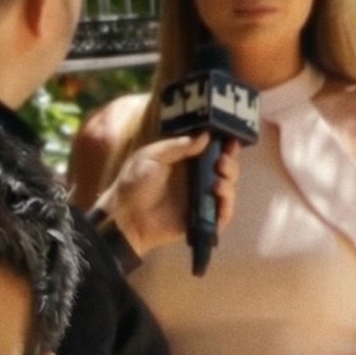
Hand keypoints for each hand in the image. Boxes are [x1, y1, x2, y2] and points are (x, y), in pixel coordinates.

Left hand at [94, 132, 235, 262]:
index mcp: (186, 161)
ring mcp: (201, 199)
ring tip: (218, 181)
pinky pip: (222, 215)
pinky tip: (219, 196)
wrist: (125, 217)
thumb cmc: (134, 183)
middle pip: (225, 168)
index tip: (230, 139)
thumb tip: (205, 136)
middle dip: (230, 163)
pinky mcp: (201, 219)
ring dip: (230, 182)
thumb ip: (178, 146)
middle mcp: (197, 179)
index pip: (213, 150)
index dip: (224, 145)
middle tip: (222, 161)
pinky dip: (227, 206)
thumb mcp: (152, 157)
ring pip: (228, 189)